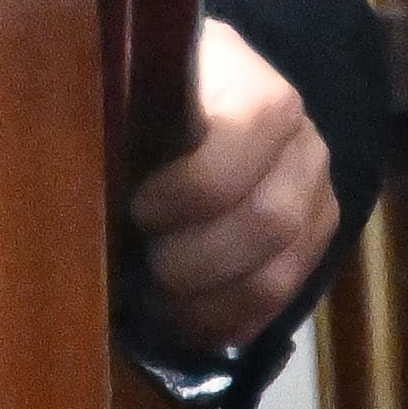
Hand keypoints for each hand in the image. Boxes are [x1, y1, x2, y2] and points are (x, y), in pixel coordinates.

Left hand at [131, 19, 338, 357]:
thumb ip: (117, 121)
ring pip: (278, 274)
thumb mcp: (131, 86)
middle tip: (141, 271)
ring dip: (209, 305)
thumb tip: (90, 180)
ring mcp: (317, 194)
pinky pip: (283, 298)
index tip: (137, 208)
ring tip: (157, 307)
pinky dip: (230, 321)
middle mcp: (303, 140)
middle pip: (268, 221)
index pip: (248, 139)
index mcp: (256, 89)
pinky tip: (186, 322)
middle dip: (195, 262)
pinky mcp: (316, 239)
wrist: (199, 101)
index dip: (189, 189)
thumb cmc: (150, 95)